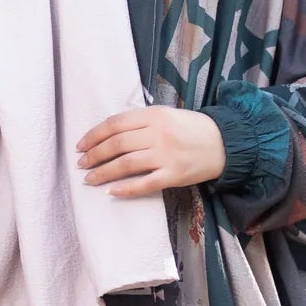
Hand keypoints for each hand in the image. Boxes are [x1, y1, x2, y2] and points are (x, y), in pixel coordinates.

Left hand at [76, 106, 225, 197]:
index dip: (94, 135)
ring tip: (89, 179)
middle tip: (81, 164)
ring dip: (103, 172)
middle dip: (94, 155)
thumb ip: (141, 121)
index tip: (81, 145)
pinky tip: (111, 191)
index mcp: (154, 115)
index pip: (115, 124)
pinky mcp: (174, 175)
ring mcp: (166, 155)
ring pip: (125, 164)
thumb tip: (109, 134)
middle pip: (117, 144)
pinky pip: (144, 184)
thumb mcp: (166, 115)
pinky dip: (126, 189)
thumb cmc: (191, 128)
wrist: (224, 143)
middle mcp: (158, 134)